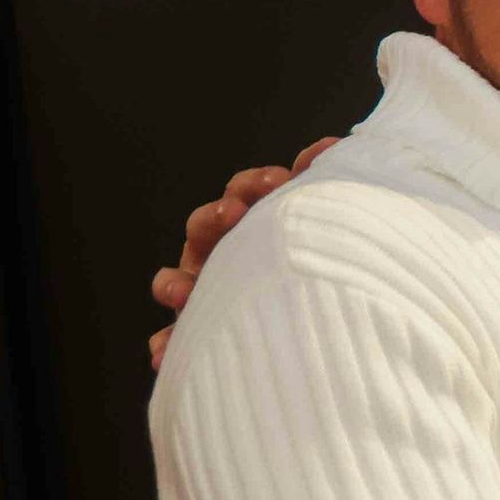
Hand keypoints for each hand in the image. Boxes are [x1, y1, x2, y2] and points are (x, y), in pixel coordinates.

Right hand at [148, 140, 337, 368]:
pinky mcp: (199, 330)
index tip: (279, 179)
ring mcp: (209, 290)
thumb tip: (336, 146)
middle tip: (233, 213)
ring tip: (183, 293)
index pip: (248, 193)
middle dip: (216, 217)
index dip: (257, 184)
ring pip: (177, 280)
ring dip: (175, 283)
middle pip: (207, 227)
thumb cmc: (329, 273)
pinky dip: (167, 344)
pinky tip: (162, 353)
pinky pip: (175, 338)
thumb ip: (326, 194)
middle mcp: (227, 253)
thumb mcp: (331, 235)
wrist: (330, 337)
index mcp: (259, 225)